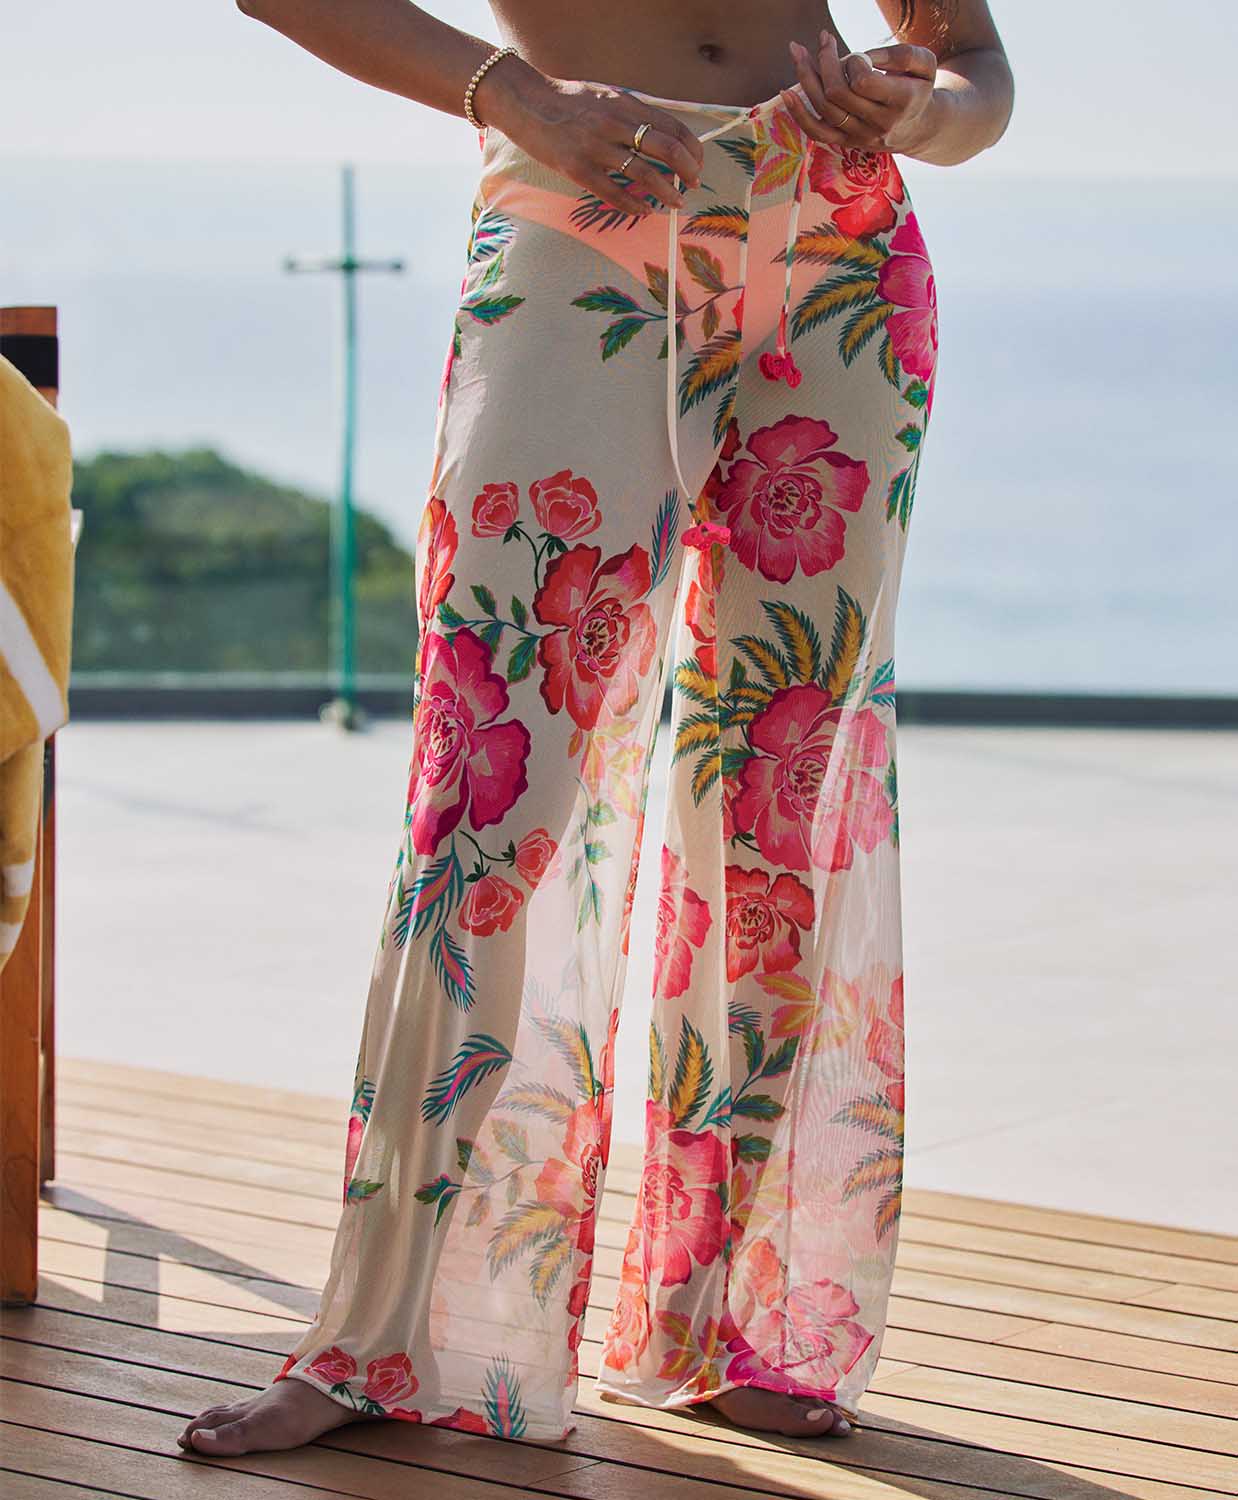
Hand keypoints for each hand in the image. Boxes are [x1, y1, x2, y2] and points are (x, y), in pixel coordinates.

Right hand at [474, 61, 705, 216]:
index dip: (692, 148)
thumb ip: (632, 115)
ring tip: (676, 202)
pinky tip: (644, 210)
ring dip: (667, 192)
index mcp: (625, 103)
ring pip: (645, 173)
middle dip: (688, 171)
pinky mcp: (576, 168)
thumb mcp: (606, 96)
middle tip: (693, 184)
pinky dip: (634, 204)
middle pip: (666, 149)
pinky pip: (613, 192)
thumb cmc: (568, 102)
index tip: (698, 163)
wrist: (526, 102)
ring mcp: (595, 146)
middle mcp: (614, 123)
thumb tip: (662, 137)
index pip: (672, 127)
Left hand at [780, 31, 937, 154]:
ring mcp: (860, 136)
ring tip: (798, 51)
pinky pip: (816, 132)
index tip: (858, 55)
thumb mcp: (925, 65)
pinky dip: (798, 113)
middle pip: (838, 93)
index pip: (863, 82)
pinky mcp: (846, 142)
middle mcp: (879, 124)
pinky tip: (786, 92)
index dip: (854, 62)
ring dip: (807, 76)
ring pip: (824, 108)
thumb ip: (901, 55)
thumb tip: (864, 56)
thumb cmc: (919, 88)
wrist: (919, 129)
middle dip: (825, 60)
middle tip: (823, 39)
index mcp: (901, 102)